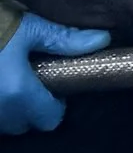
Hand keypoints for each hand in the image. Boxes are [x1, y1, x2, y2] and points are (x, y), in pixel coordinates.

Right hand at [0, 12, 109, 133]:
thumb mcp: (28, 27)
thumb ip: (64, 40)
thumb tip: (101, 40)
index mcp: (19, 93)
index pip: (50, 119)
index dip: (56, 103)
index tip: (51, 82)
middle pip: (25, 125)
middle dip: (31, 107)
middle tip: (28, 77)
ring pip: (3, 123)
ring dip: (8, 108)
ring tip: (6, 76)